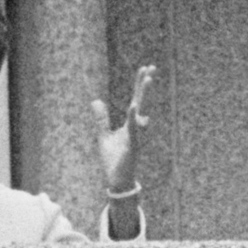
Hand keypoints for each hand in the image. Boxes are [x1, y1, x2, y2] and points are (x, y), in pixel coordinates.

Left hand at [91, 64, 156, 199]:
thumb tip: (96, 100)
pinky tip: (133, 106)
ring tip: (147, 78)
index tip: (144, 69)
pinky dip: (133, 118)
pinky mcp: (133, 145)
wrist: (117, 180)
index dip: (139, 85)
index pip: (135, 100)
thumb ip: (101, 119)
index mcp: (129, 124)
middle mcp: (135, 127)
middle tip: (151, 67)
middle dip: (145, 84)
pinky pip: (134, 129)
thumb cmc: (113, 160)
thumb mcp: (104, 136)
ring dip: (143, 95)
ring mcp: (136, 135)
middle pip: (141, 101)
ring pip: (140, 112)